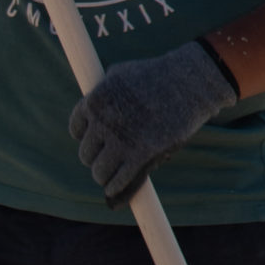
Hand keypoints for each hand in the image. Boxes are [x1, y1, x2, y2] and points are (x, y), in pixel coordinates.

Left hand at [69, 39, 239, 204]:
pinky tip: (114, 190)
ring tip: (108, 177)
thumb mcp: (121, 74)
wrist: (187, 82)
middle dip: (95, 158)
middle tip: (105, 160)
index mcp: (94, 101)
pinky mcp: (142, 154)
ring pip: (99, 171)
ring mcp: (122, 139)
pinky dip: (116, 188)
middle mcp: (103, 122)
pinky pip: (120, 179)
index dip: (85, 137)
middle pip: (86, 154)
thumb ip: (103, 91)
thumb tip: (92, 111)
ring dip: (103, 176)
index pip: (76, 130)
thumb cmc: (156, 76)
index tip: (96, 142)